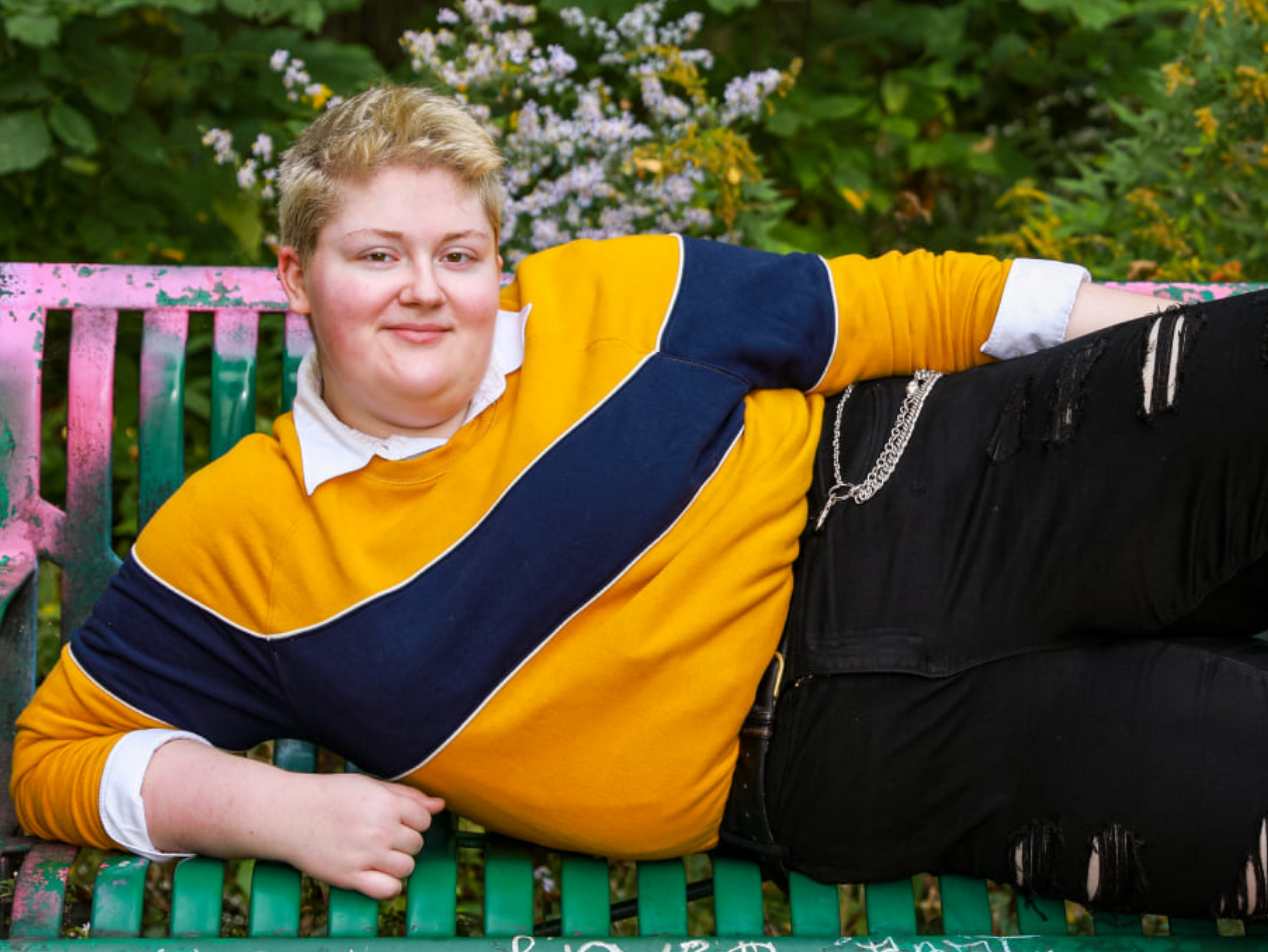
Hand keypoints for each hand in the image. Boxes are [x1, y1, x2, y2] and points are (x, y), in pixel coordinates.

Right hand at [278, 772, 444, 898]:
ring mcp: (366, 856)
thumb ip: (407, 795)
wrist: (288, 814)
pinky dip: (389, 885)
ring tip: (377, 853)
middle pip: (417, 844)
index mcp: (386, 804)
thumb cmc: (330, 795)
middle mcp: (380, 830)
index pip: (425, 819)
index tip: (395, 818)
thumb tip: (440, 805)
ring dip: (397, 862)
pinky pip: (389, 890)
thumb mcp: (369, 785)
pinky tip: (376, 873)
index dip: (413, 819)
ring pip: (407, 867)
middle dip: (404, 840)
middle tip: (381, 834)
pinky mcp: (350, 877)